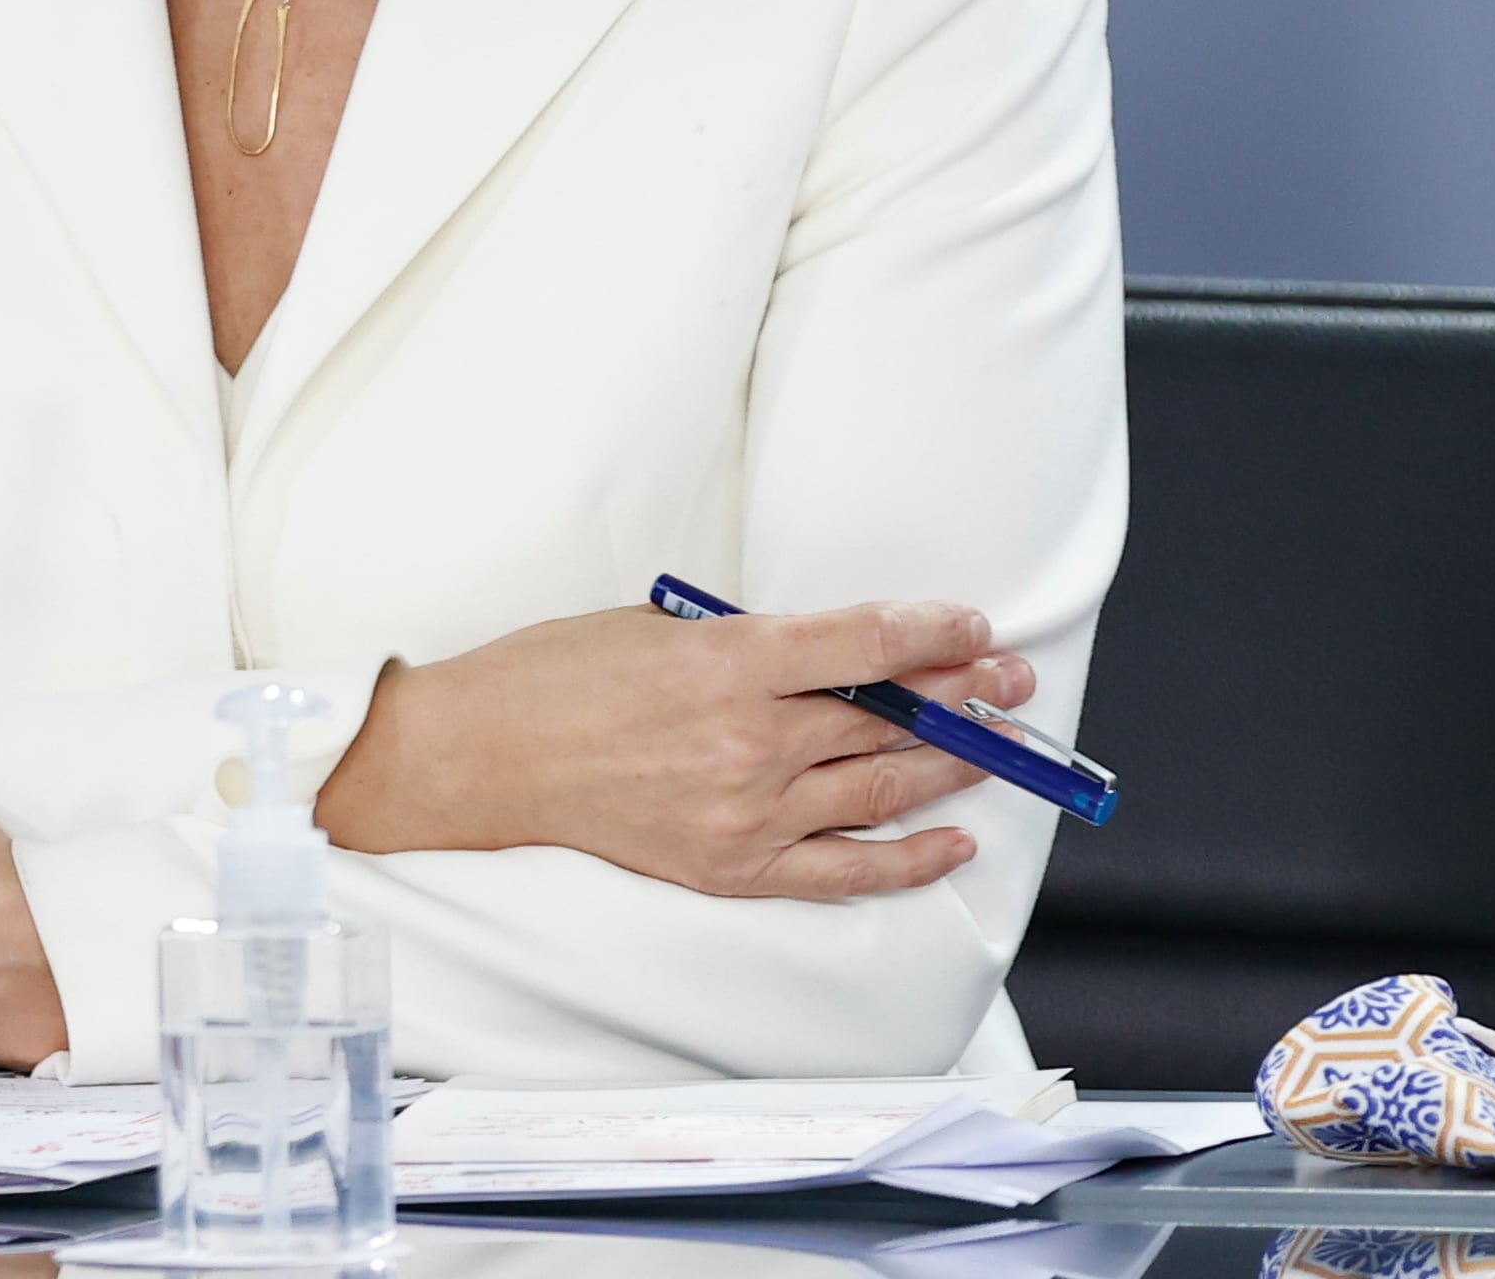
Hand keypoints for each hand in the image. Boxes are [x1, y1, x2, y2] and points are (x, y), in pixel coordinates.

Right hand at [314, 599, 1033, 900]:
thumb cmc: (554, 676)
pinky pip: (842, 869)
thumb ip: (745, 644)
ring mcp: (745, 812)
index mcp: (727, 662)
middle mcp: (750, 740)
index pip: (864, 644)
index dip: (931, 632)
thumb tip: (828, 654)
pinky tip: (952, 840)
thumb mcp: (656, 626)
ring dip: (951, 763)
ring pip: (880, 787)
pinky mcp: (732, 867)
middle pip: (888, 717)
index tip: (973, 624)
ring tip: (998, 745)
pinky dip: (906, 857)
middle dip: (964, 695)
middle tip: (1011, 681)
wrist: (483, 759)